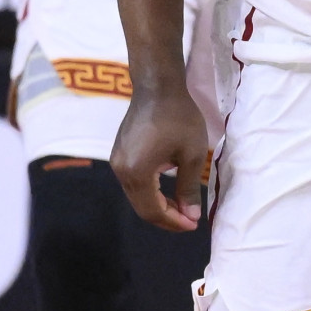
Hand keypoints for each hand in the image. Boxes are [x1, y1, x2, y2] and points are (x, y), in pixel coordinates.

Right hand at [110, 83, 208, 231]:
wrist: (157, 86)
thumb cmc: (178, 118)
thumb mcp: (191, 156)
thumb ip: (188, 189)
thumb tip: (190, 217)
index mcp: (136, 173)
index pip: (152, 211)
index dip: (173, 222)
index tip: (193, 225)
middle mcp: (121, 171)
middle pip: (141, 207)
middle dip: (166, 217)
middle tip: (189, 220)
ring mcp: (117, 161)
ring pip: (137, 196)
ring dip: (158, 205)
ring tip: (181, 207)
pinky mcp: (120, 153)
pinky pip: (134, 182)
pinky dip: (150, 192)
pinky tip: (167, 191)